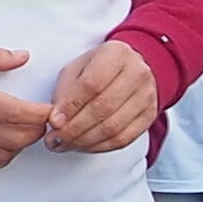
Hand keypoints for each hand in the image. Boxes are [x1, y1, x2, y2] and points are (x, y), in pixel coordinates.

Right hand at [0, 37, 50, 172]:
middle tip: (41, 123)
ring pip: (0, 155)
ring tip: (22, 134)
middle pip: (15, 138)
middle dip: (35, 132)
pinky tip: (2, 149)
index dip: (41, 115)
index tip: (50, 110)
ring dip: (19, 147)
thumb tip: (23, 57)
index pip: (18, 112)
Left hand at [42, 38, 157, 155]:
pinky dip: (100, 146)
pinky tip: (84, 146)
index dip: (71, 106)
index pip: (92, 84)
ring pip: (113, 127)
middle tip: (55, 139)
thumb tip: (57, 120)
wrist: (130, 69)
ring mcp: (147, 96)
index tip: (53, 121)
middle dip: (74, 128)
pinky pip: (124, 138)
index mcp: (116, 55)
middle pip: (103, 108)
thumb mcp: (77, 69)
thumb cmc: (99, 68)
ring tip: (66, 144)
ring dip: (85, 141)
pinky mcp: (149, 115)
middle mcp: (137, 74)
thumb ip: (65, 91)